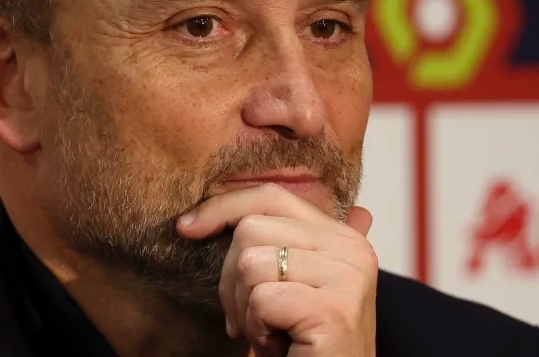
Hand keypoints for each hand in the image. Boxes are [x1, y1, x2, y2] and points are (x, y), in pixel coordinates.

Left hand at [176, 183, 377, 356]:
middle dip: (232, 279)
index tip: (187, 227)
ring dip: (246, 309)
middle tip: (252, 318)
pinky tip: (280, 345)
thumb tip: (193, 219)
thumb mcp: (289, 284)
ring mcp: (346, 277)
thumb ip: (268, 243)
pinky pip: (262, 300)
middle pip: (252, 229)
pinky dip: (258, 330)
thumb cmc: (305, 344)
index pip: (270, 196)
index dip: (222, 207)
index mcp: (341, 236)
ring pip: (251, 263)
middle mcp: (351, 250)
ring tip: (271, 332)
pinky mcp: (333, 309)